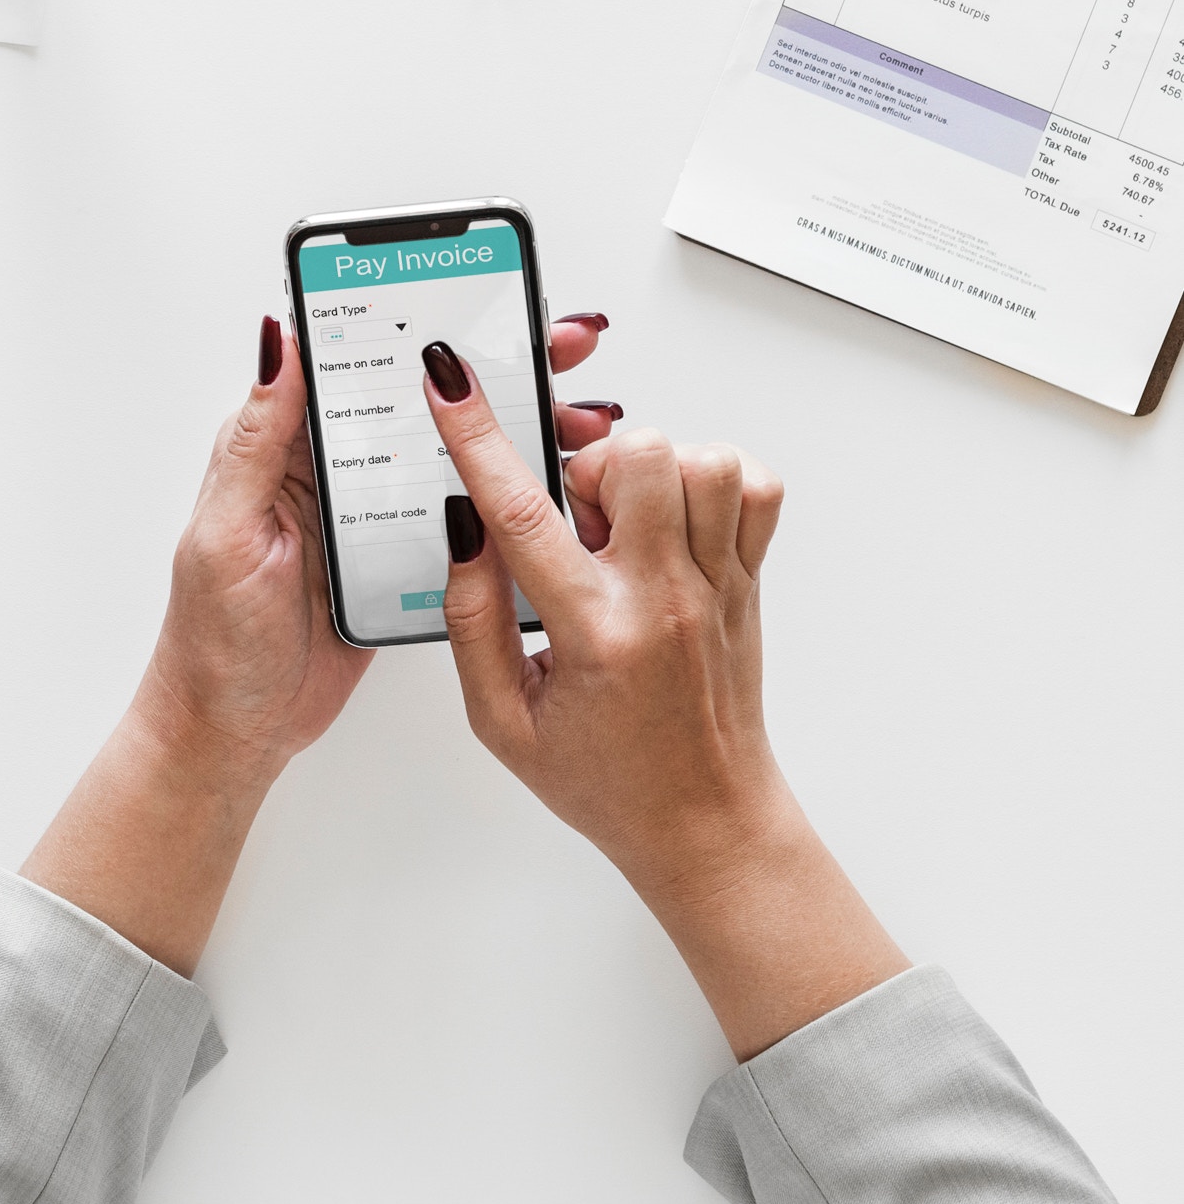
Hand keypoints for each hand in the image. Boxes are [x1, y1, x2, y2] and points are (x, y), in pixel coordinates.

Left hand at [141, 310, 614, 777]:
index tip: (476, 297)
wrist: (235, 731)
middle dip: (493, 367)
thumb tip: (277, 341)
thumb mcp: (228, 530)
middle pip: (418, 400)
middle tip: (559, 344)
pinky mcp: (401, 563)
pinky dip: (510, 498)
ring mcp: (371, 516)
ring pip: (452, 454)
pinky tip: (556, 487)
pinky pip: (462, 516)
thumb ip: (256, 439)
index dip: (415, 324)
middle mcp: (331, 471)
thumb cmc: (213, 640)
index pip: (354, 362)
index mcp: (283, 448)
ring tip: (578, 416)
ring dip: (515, 431)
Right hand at [422, 350, 905, 1057]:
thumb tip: (463, 530)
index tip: (450, 380)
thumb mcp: (500, 721)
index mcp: (594, 635)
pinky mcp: (751, 581)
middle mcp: (666, 600)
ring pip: (701, 459)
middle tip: (574, 522)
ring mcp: (719, 585)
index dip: (476, 438)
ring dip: (649, 471)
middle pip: (637, 457)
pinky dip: (711, 481)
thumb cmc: (604, 780)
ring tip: (623, 526)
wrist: (705, 823)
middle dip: (586, 466)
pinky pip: (754, 487)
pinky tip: (673, 522)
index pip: (523, 514)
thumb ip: (472, 621)